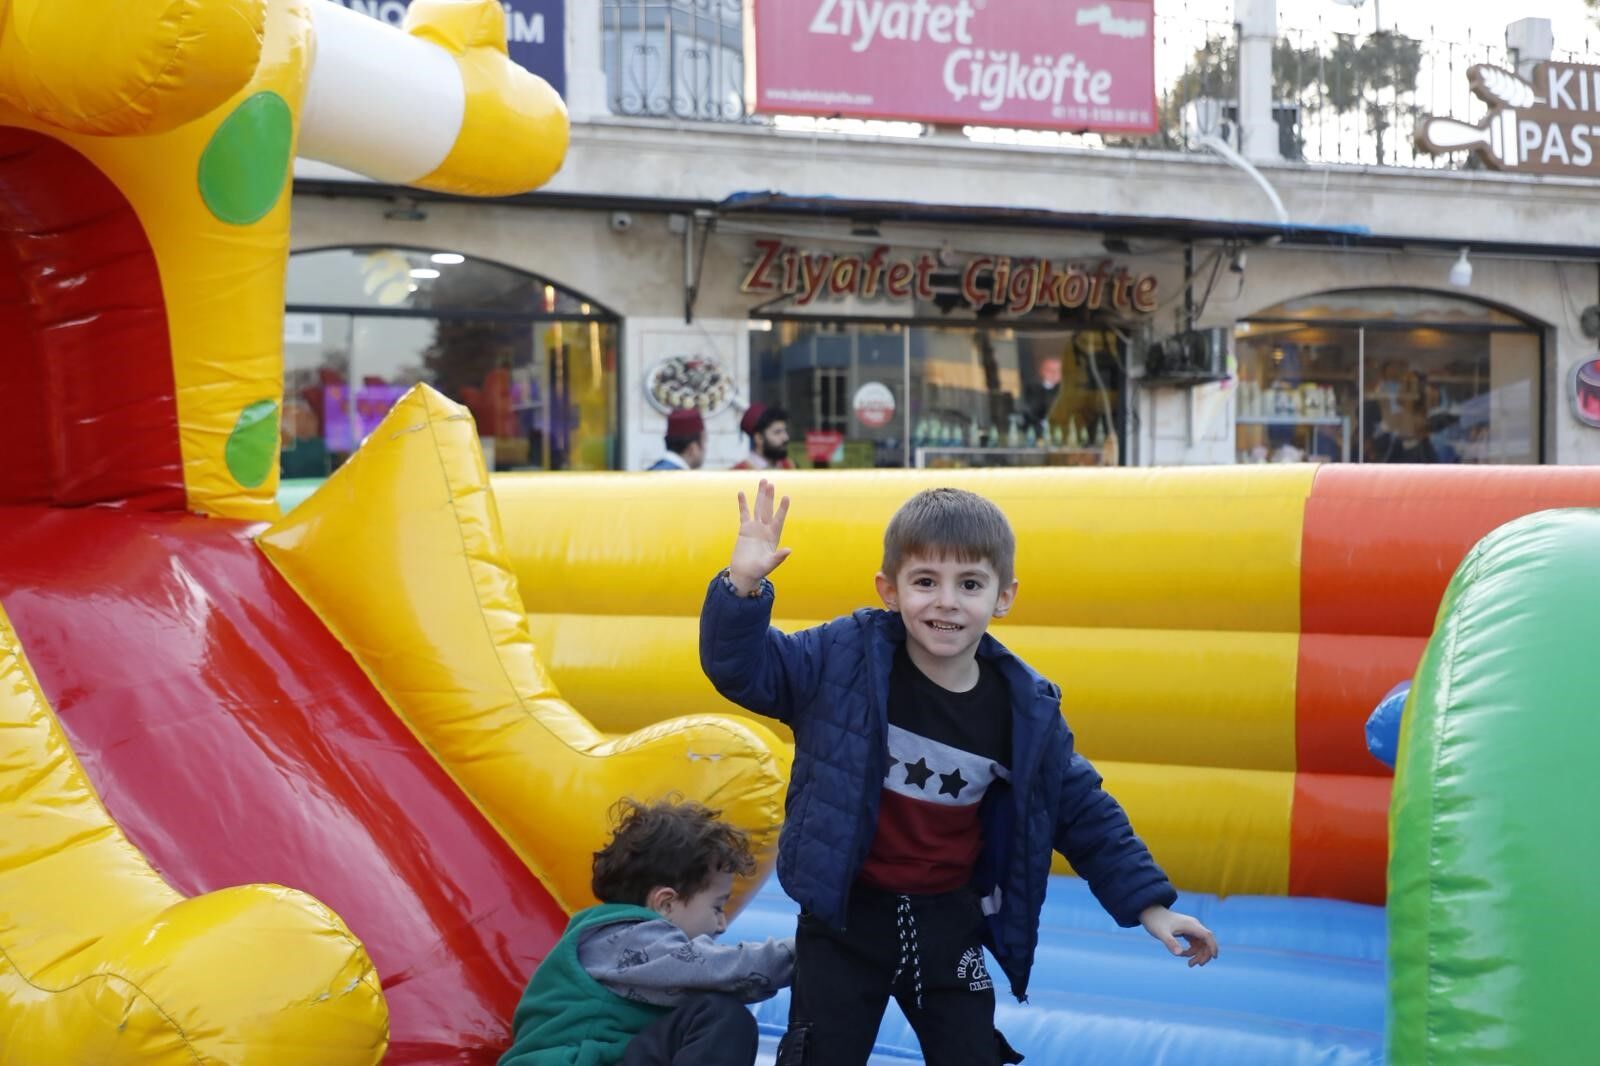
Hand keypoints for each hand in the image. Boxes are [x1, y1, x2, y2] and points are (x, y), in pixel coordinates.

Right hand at [729, 479, 791, 594]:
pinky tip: (742, 493)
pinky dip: (743, 504)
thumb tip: (789, 550)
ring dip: (760, 495)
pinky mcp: (744, 530)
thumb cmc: (758, 571)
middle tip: (770, 483)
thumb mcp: (769, 564)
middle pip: (768, 509)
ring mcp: (755, 528)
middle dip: (769, 497)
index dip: (782, 508)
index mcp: (773, 536)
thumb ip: (778, 557)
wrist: (744, 574)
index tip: (786, 497)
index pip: (779, 519)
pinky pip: (744, 514)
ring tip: (763, 481)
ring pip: (758, 508)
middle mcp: (765, 529)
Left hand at [1140, 905, 1217, 967]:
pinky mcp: (1186, 931)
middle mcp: (1193, 925)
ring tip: (1189, 964)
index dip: (1213, 946)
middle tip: (1195, 965)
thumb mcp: (1161, 933)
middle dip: (1204, 954)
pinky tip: (1183, 955)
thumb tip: (1179, 954)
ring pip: (1201, 944)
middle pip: (1206, 941)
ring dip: (1197, 954)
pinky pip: (1195, 943)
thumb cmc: (1155, 922)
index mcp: (1190, 925)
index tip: (1214, 957)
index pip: (1207, 935)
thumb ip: (1170, 942)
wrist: (1149, 912)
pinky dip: (1192, 951)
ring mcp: (1190, 928)